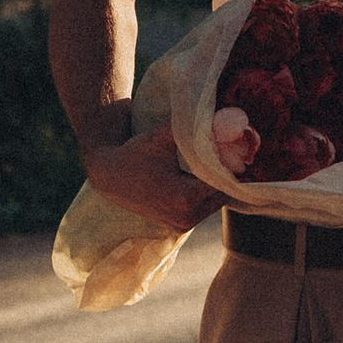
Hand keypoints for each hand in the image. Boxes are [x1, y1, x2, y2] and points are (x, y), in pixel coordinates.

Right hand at [78, 125, 220, 234]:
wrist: (108, 175)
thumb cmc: (135, 153)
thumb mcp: (162, 137)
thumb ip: (190, 127)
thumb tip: (217, 116)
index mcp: (185, 197)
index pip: (224, 181)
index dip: (231, 163)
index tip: (235, 148)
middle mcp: (186, 216)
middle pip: (223, 195)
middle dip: (227, 175)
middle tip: (231, 154)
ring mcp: (182, 224)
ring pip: (215, 204)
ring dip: (217, 186)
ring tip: (217, 164)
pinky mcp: (178, 227)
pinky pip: (203, 210)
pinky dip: (206, 195)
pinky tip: (203, 177)